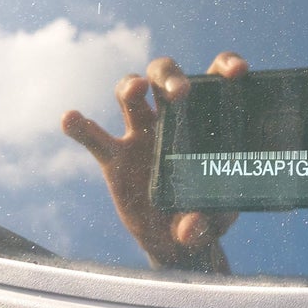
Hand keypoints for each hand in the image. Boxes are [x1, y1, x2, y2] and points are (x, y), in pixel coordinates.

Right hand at [61, 53, 247, 271]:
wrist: (177, 242)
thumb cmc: (208, 217)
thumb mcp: (216, 222)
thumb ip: (205, 224)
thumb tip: (190, 228)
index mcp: (207, 120)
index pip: (216, 78)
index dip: (226, 65)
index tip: (237, 71)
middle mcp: (172, 118)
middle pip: (165, 76)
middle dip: (170, 76)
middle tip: (181, 92)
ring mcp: (141, 135)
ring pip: (129, 95)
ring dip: (131, 85)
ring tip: (136, 89)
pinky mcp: (115, 159)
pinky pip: (94, 138)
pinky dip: (80, 127)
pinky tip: (70, 118)